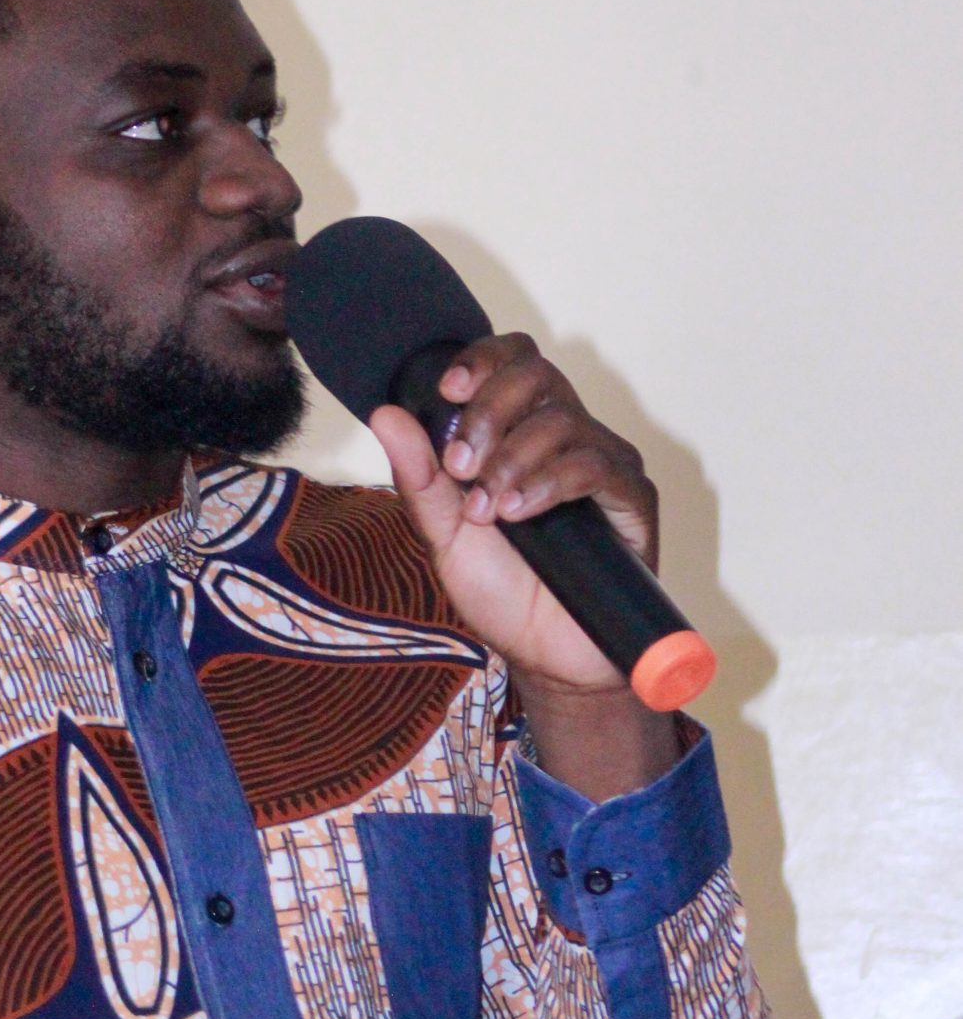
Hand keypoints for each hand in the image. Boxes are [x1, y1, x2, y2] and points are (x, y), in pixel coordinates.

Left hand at [370, 334, 677, 796]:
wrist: (546, 659)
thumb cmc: (503, 594)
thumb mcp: (445, 535)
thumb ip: (420, 477)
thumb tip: (385, 414)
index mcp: (522, 433)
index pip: (514, 360)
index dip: (483, 360)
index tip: (447, 390)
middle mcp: (567, 436)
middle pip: (538, 374)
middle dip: (489, 412)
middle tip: (461, 466)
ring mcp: (603, 463)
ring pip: (562, 420)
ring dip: (512, 460)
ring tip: (487, 510)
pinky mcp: (632, 497)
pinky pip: (594, 465)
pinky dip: (548, 483)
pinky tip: (518, 513)